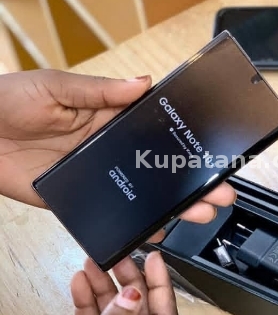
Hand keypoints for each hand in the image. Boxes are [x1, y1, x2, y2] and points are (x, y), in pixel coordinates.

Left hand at [0, 70, 234, 219]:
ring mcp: (94, 175)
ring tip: (198, 213)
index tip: (211, 152)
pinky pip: (109, 212)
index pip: (154, 130)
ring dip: (169, 204)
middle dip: (189, 180)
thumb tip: (144, 83)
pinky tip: (155, 231)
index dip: (183, 142)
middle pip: (155, 167)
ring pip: (139, 192)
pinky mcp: (75, 198)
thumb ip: (101, 91)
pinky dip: (132, 223)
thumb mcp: (57, 86)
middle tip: (218, 192)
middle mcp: (106, 148)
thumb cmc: (7, 100)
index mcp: (106, 117)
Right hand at [28, 252, 178, 314]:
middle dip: (129, 282)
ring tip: (92, 265)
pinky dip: (87, 304)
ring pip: (114, 314)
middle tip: (117, 257)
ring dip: (104, 289)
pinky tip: (80, 285)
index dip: (162, 285)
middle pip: (139, 312)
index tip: (154, 259)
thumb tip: (135, 294)